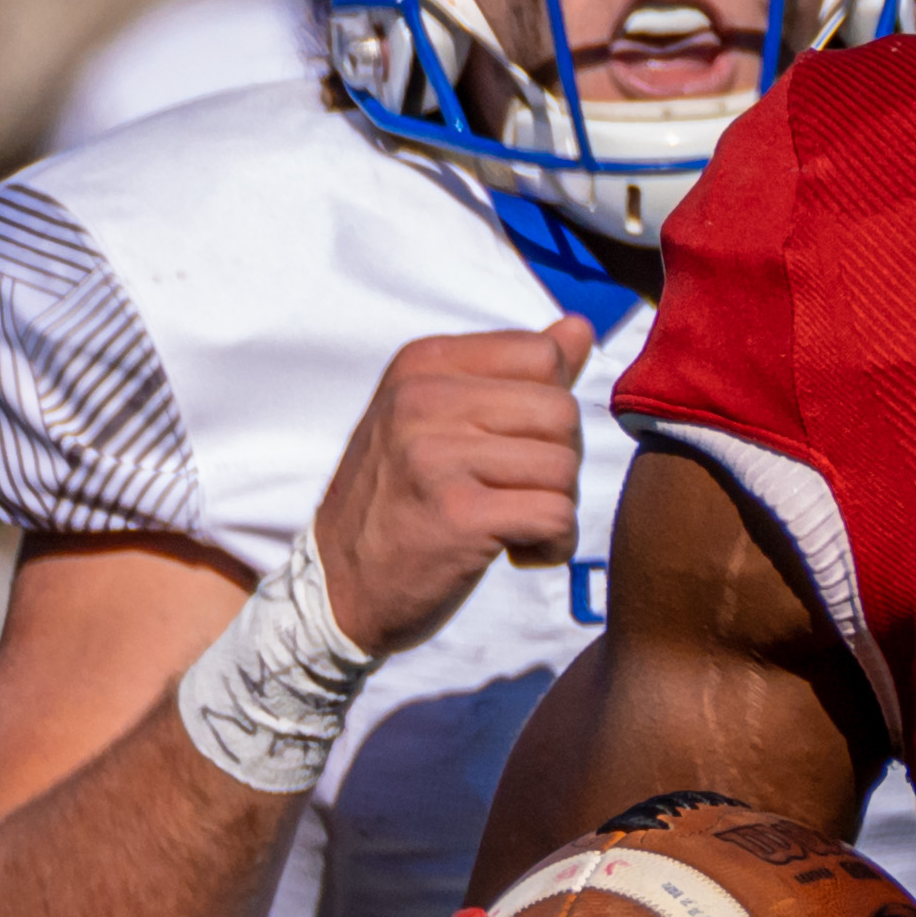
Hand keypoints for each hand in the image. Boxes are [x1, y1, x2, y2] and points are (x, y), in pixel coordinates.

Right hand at [315, 318, 597, 656]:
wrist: (338, 589)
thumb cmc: (398, 503)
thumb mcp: (439, 420)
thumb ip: (513, 374)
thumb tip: (577, 328)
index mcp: (423, 364)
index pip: (542, 355)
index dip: (549, 411)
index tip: (514, 449)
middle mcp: (423, 399)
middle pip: (561, 411)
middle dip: (559, 463)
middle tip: (517, 495)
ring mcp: (435, 455)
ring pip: (563, 465)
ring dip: (556, 507)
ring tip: (513, 525)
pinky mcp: (456, 514)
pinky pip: (555, 515)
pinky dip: (553, 545)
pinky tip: (518, 553)